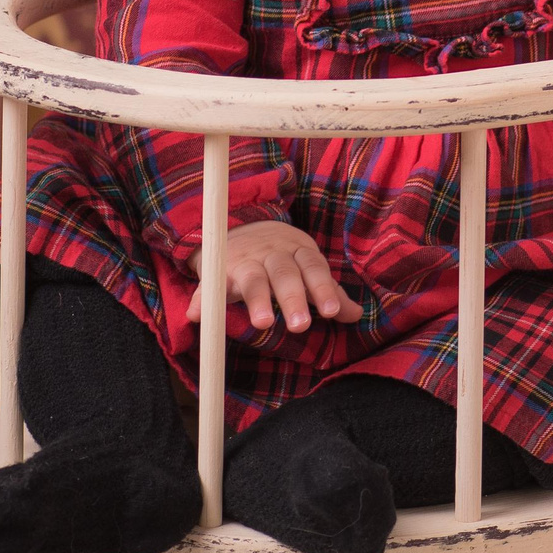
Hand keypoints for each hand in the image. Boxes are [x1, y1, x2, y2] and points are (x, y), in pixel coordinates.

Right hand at [186, 220, 363, 332]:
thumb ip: (329, 293)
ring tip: (262, 323)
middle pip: (284, 274)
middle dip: (293, 298)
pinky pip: (208, 287)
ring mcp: (245, 262)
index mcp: (298, 252)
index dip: (323, 289)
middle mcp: (273, 255)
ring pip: (252, 279)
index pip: (314, 269)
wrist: (242, 226)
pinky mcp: (219, 272)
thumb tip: (356, 315)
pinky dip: (201, 301)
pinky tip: (196, 317)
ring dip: (256, 300)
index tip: (331, 313)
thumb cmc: (284, 257)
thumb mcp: (307, 268)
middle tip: (301, 326)